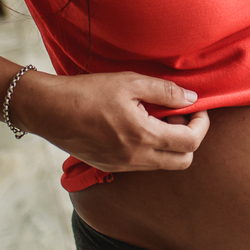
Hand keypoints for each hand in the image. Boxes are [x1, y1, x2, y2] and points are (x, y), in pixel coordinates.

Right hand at [17, 70, 208, 172]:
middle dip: (189, 138)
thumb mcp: (130, 82)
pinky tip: (139, 126)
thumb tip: (192, 98)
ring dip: (170, 144)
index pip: (191, 142)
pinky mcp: (110, 166)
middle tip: (178, 114)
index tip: (196, 108)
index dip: (201, 124)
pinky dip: (152, 148)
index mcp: (143, 137)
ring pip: (163, 164)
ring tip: (157, 117)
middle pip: (183, 161)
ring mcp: (122, 166)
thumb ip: (166, 91)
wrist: (48, 110)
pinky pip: (144, 164)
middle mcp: (136, 158)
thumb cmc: (88, 92)